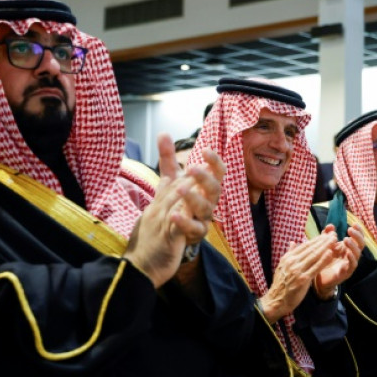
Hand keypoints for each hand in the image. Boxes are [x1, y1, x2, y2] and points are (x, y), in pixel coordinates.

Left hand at [122, 135, 223, 287]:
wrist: (160, 243)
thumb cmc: (171, 209)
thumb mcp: (168, 183)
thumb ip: (168, 159)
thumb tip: (163, 133)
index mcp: (204, 190)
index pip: (216, 174)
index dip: (214, 162)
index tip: (205, 151)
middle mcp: (207, 204)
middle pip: (215, 190)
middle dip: (206, 178)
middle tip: (193, 168)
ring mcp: (202, 221)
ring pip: (207, 209)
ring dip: (194, 197)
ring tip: (180, 188)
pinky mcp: (192, 238)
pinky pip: (194, 229)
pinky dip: (184, 221)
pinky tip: (172, 214)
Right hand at [260, 235, 337, 322]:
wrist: (276, 300)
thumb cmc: (281, 284)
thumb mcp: (282, 266)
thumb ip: (290, 254)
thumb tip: (292, 242)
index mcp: (288, 258)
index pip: (305, 246)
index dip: (317, 239)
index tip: (326, 235)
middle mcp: (292, 262)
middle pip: (311, 249)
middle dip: (323, 241)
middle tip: (334, 234)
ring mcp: (297, 270)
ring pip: (314, 256)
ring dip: (326, 247)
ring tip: (335, 241)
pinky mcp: (303, 279)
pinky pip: (316, 268)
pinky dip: (324, 260)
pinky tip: (331, 254)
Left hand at [313, 224, 363, 298]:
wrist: (318, 278)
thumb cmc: (324, 260)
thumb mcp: (325, 245)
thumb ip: (327, 235)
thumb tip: (331, 225)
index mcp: (347, 248)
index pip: (357, 238)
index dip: (358, 231)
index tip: (354, 223)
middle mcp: (351, 255)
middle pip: (360, 245)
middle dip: (357, 236)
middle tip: (350, 229)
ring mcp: (349, 264)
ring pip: (357, 255)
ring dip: (353, 246)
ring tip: (346, 239)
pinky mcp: (346, 273)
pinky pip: (352, 265)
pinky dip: (351, 258)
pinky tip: (347, 252)